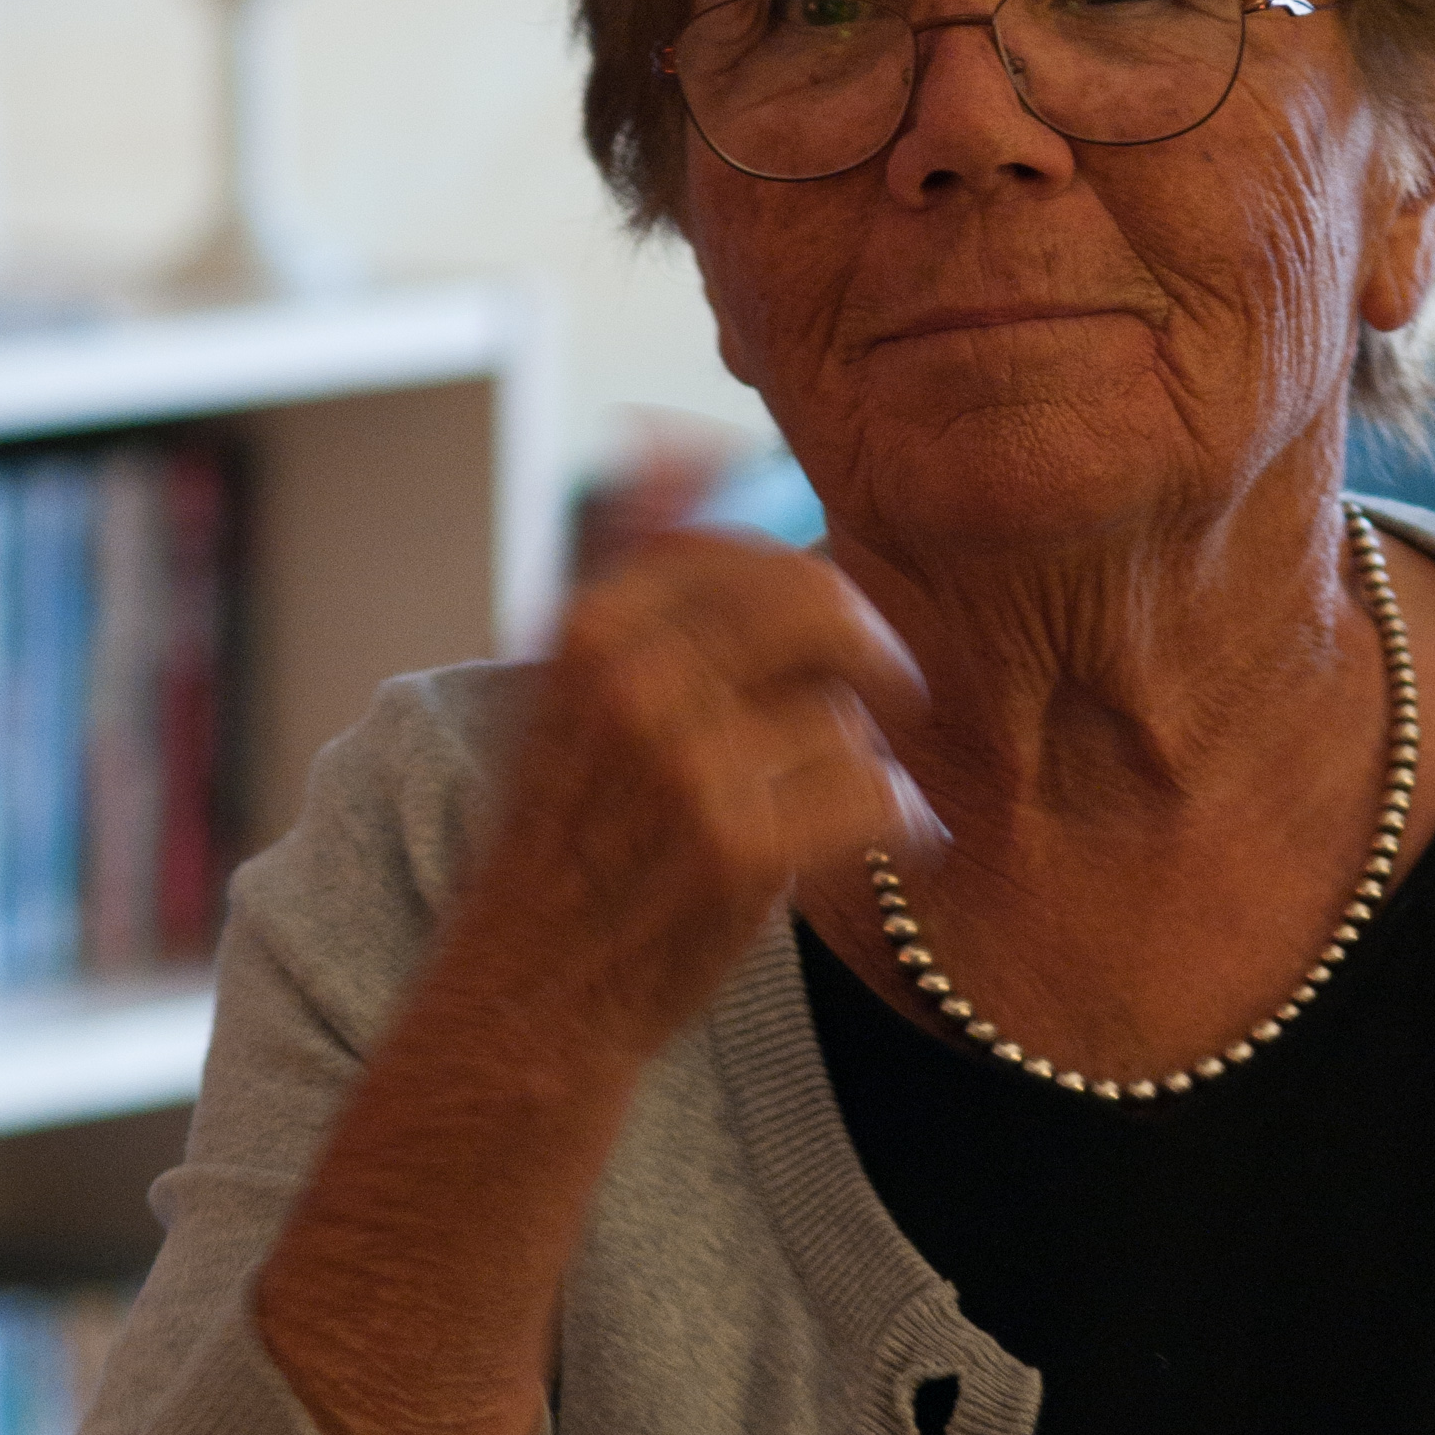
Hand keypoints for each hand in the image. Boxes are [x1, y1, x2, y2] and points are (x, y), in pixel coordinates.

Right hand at [457, 514, 938, 1069]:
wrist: (531, 997)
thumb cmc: (567, 847)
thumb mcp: (569, 696)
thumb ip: (631, 577)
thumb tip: (676, 438)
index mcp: (588, 628)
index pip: (732, 543)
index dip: (805, 577)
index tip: (834, 622)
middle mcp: (631, 678)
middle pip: (815, 601)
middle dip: (874, 647)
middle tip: (897, 694)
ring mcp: (686, 761)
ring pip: (847, 712)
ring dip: (870, 761)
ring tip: (853, 807)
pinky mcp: (741, 846)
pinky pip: (874, 790)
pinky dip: (904, 821)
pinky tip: (898, 847)